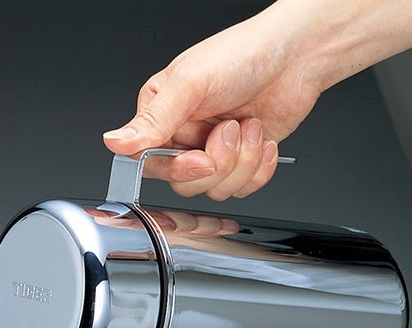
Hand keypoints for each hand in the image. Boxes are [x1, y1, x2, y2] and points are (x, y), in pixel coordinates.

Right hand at [103, 16, 320, 199]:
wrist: (296, 56)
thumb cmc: (242, 55)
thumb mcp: (190, 84)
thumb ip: (152, 119)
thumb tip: (114, 141)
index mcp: (160, 114)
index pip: (148, 161)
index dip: (176, 166)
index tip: (200, 157)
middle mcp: (184, 135)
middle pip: (183, 181)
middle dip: (217, 161)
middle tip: (230, 130)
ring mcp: (213, 149)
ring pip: (214, 188)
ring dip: (242, 161)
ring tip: (250, 126)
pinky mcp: (242, 160)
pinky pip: (242, 188)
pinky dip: (259, 168)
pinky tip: (264, 139)